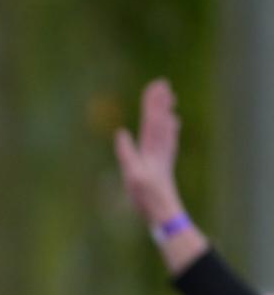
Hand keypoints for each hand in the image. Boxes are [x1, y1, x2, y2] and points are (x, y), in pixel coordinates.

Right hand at [114, 78, 184, 225]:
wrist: (164, 211)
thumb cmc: (145, 197)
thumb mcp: (131, 175)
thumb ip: (126, 153)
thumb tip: (120, 132)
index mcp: (150, 149)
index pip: (150, 121)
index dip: (151, 104)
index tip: (153, 86)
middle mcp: (159, 149)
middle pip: (159, 120)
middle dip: (159, 101)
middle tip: (162, 83)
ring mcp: (163, 155)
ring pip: (166, 127)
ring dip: (166, 110)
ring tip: (169, 95)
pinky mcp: (164, 162)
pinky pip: (169, 139)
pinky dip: (171, 127)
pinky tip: (173, 122)